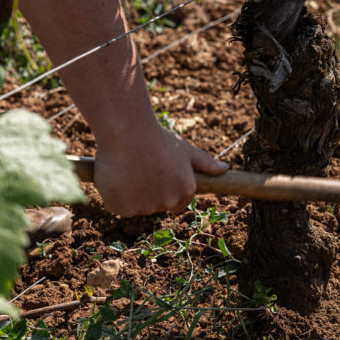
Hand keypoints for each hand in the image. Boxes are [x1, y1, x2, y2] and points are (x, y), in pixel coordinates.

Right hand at [93, 124, 228, 215]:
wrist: (128, 131)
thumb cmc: (158, 138)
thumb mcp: (185, 150)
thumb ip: (205, 163)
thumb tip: (225, 169)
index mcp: (185, 192)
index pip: (176, 204)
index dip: (165, 189)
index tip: (156, 173)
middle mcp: (168, 203)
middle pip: (155, 205)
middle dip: (148, 190)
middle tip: (140, 167)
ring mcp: (145, 207)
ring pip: (135, 206)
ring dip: (130, 192)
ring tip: (128, 167)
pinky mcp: (123, 209)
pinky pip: (117, 205)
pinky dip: (114, 194)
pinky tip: (116, 174)